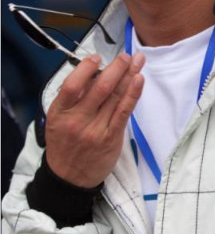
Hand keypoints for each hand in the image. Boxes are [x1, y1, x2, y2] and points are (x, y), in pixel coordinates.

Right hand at [45, 53, 144, 187]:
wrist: (69, 178)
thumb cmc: (65, 144)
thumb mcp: (57, 120)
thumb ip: (72, 98)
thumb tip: (92, 74)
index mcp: (60, 112)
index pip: (72, 85)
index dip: (86, 68)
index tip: (97, 58)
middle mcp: (77, 120)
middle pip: (100, 87)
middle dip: (116, 67)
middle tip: (126, 56)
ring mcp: (95, 129)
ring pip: (115, 96)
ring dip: (129, 75)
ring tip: (138, 61)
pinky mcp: (111, 138)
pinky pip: (124, 111)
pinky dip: (133, 94)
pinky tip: (139, 80)